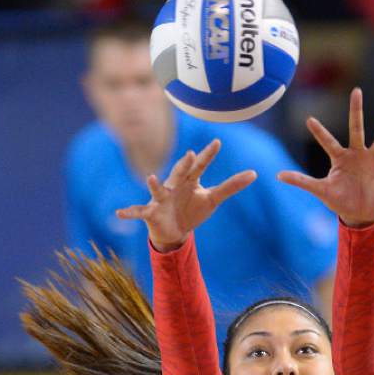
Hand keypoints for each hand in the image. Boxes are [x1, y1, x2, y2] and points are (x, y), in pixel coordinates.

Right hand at [116, 140, 256, 251]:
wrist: (174, 231)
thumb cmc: (192, 210)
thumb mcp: (213, 199)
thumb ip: (231, 186)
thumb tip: (254, 173)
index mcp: (189, 180)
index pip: (200, 166)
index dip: (208, 155)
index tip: (217, 143)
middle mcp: (174, 185)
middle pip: (180, 173)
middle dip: (185, 164)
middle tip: (192, 154)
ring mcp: (161, 198)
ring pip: (158, 189)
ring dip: (154, 185)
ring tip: (150, 178)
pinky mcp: (151, 212)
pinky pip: (139, 211)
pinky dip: (130, 212)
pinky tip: (119, 213)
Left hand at [278, 88, 373, 226]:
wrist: (359, 214)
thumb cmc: (339, 200)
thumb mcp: (320, 191)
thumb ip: (301, 181)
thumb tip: (277, 175)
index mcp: (340, 158)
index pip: (328, 141)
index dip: (319, 132)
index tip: (309, 119)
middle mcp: (357, 153)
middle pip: (356, 128)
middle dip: (356, 111)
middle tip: (356, 91)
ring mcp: (373, 159)